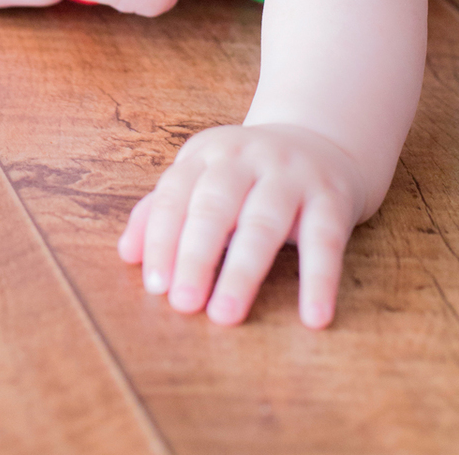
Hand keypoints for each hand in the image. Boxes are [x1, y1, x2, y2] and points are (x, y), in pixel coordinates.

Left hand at [118, 122, 366, 327]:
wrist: (322, 140)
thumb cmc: (248, 177)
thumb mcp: (203, 181)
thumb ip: (163, 212)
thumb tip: (126, 254)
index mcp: (208, 154)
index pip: (176, 193)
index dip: (162, 238)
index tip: (154, 286)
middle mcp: (247, 158)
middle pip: (215, 204)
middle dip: (196, 254)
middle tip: (183, 304)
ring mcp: (291, 174)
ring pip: (263, 221)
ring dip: (242, 270)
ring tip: (225, 315)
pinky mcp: (331, 196)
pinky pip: (325, 240)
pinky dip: (319, 279)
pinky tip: (313, 317)